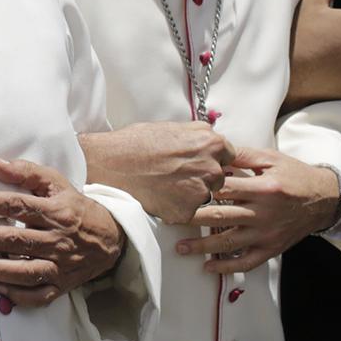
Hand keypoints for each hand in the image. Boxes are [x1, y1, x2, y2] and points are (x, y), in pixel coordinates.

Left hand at [0, 156, 123, 307]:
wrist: (111, 239)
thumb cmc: (76, 208)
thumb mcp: (57, 183)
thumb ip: (26, 172)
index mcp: (55, 212)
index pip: (17, 205)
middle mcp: (56, 240)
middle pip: (14, 239)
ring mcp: (59, 266)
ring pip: (23, 271)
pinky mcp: (61, 285)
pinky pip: (38, 296)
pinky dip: (17, 295)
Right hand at [79, 121, 232, 223]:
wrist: (111, 164)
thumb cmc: (136, 143)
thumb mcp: (173, 128)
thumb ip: (197, 137)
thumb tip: (206, 142)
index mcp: (212, 143)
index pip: (229, 156)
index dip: (213, 160)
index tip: (201, 163)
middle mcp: (211, 167)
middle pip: (219, 178)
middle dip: (203, 178)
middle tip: (178, 175)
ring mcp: (200, 191)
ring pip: (205, 197)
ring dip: (191, 195)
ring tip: (166, 186)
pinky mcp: (186, 211)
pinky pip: (188, 212)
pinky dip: (177, 208)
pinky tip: (160, 197)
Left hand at [180, 146, 340, 271]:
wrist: (324, 199)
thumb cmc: (294, 175)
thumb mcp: (270, 158)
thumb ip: (241, 156)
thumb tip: (213, 152)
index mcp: (263, 188)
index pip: (224, 189)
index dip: (200, 190)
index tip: (179, 190)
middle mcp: (263, 213)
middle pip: (221, 217)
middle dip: (192, 219)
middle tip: (168, 219)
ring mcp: (266, 234)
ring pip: (229, 243)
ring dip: (202, 247)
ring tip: (180, 247)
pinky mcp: (271, 248)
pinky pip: (246, 262)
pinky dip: (227, 267)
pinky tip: (208, 267)